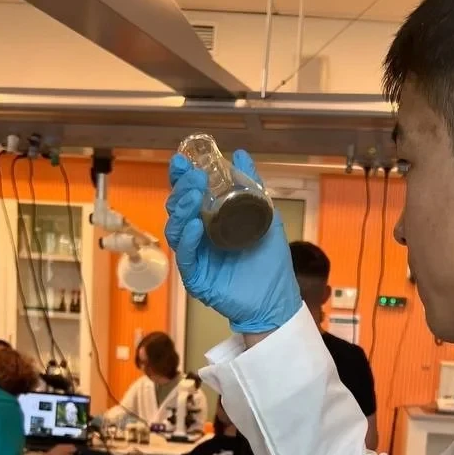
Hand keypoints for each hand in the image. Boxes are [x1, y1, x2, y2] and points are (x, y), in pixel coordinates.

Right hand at [165, 150, 301, 332]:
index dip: (182, 178)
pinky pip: (185, 257)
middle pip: (178, 210)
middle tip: (192, 176)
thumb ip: (253, 187)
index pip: (190, 196)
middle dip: (181, 190)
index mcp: (211, 222)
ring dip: (182, 210)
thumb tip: (242, 155)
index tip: (181, 160)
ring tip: (193, 195)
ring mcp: (196, 258)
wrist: (277, 299)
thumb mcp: (266, 216)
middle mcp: (198, 238)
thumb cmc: (270, 261)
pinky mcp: (195, 278)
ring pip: (176, 230)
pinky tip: (194, 225)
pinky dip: (187, 239)